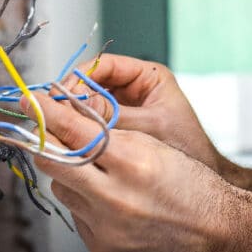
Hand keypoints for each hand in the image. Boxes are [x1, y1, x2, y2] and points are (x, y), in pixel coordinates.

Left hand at [26, 93, 251, 251]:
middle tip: (40, 128)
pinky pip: (77, 217)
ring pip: (63, 189)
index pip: (75, 130)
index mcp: (134, 162)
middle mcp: (116, 197)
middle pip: (55, 161)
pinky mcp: (103, 249)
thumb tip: (67, 119)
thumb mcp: (157, 146)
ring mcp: (107, 227)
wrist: (220, 236)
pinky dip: (85, 204)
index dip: (48, 112)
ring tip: (96, 172)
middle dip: (45, 141)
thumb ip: (111, 133)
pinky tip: (109, 201)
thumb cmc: (195, 187)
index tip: (31, 100)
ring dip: (70, 175)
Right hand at [63, 54, 231, 175]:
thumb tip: (71, 107)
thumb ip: (111, 117)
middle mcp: (134, 88)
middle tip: (53, 114)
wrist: (199, 186)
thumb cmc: (187, 149)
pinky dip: (80, 131)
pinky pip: (92, 124)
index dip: (78, 78)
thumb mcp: (148, 128)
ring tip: (59, 129)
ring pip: (88, 105)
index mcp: (148, 76)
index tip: (60, 94)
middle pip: (90, 84)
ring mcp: (125, 108)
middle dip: (71, 98)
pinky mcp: (118, 128)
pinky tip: (70, 141)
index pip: (103, 65)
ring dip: (73, 116)